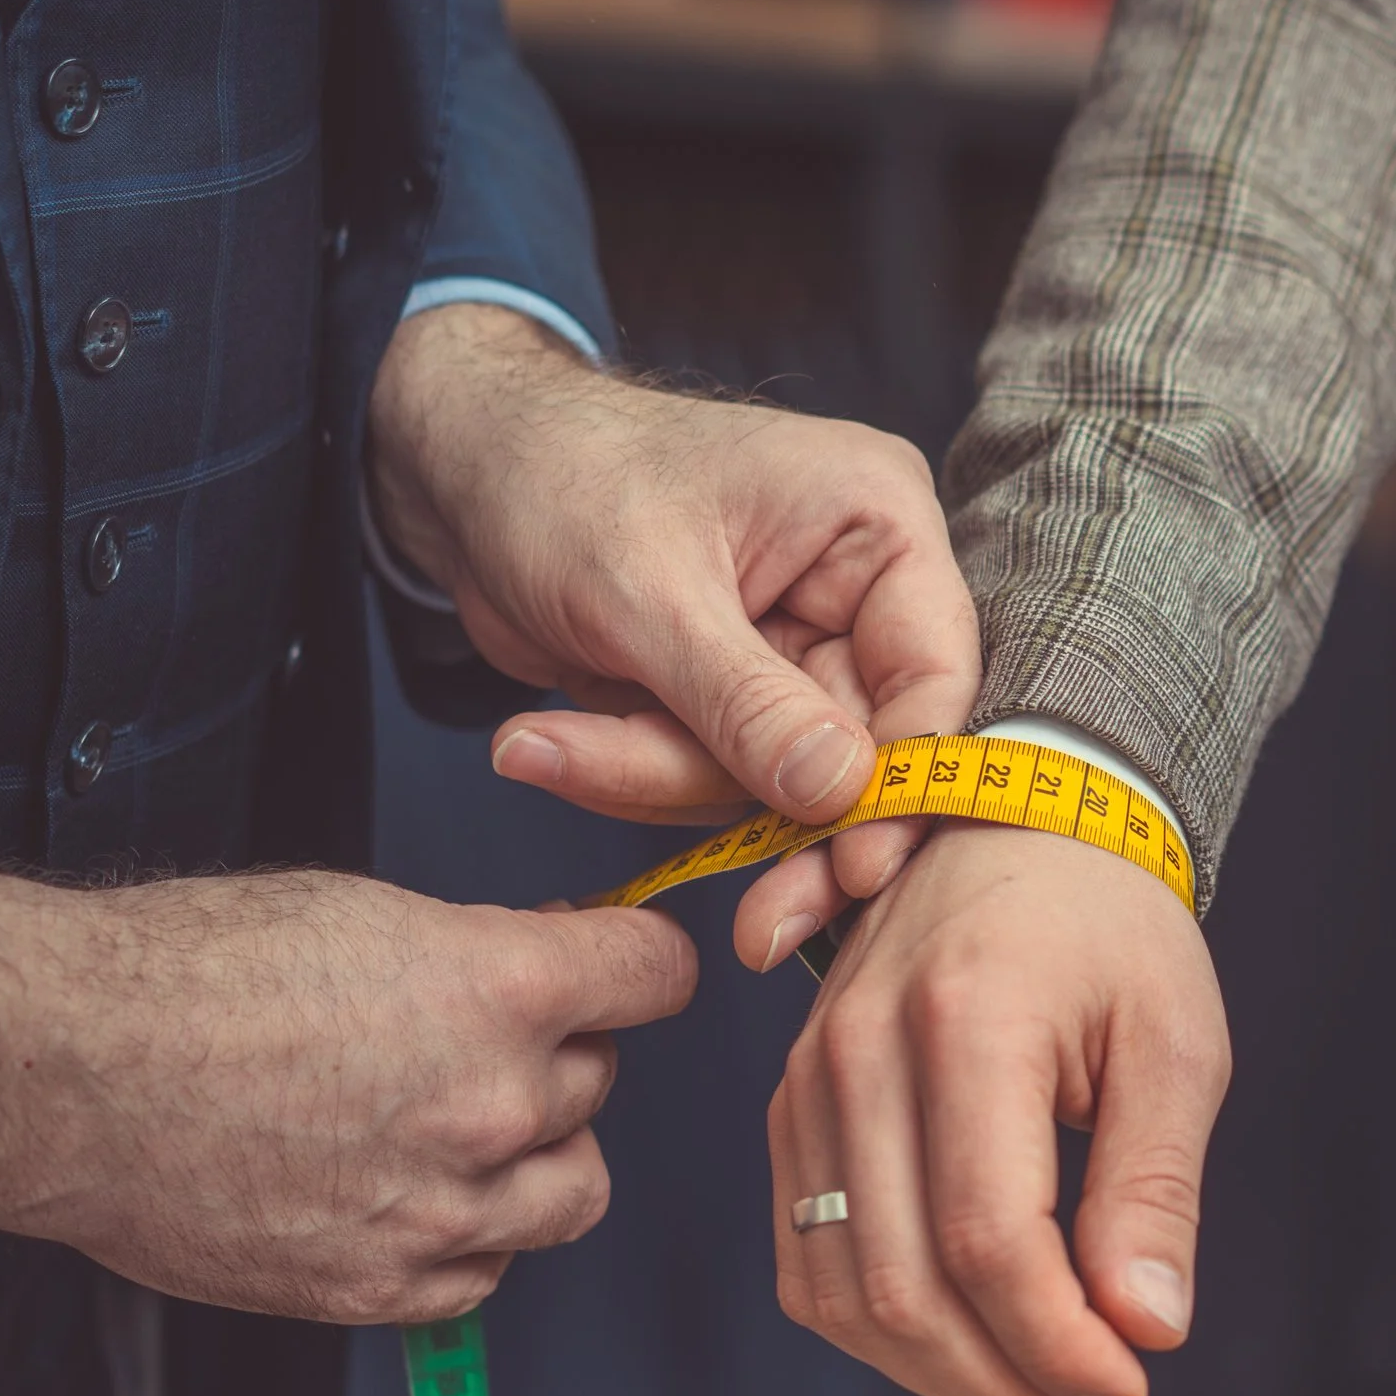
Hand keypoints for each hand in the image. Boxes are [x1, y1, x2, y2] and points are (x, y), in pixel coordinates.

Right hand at [0, 866, 695, 1323]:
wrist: (68, 1068)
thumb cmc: (190, 974)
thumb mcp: (373, 910)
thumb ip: (486, 948)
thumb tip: (552, 956)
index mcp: (500, 990)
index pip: (656, 974)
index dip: (641, 963)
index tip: (629, 968)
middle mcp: (491, 1105)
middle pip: (599, 1079)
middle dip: (555, 1051)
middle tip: (480, 1038)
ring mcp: (443, 1206)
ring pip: (573, 1186)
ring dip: (538, 1154)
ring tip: (461, 1123)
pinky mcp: (383, 1285)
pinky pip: (488, 1270)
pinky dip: (471, 1237)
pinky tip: (416, 1192)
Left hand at [366, 304, 979, 921]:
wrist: (462, 470)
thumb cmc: (558, 476)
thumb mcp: (647, 591)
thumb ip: (746, 701)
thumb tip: (842, 794)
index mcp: (876, 524)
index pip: (933, 670)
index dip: (908, 777)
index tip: (859, 865)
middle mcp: (856, 590)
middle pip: (861, 748)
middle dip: (760, 808)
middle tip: (752, 926)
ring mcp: (796, 650)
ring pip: (776, 778)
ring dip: (663, 781)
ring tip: (543, 747)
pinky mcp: (734, 696)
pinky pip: (712, 776)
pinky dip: (631, 773)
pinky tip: (544, 744)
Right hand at [764, 824, 1229, 1395]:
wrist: (1029, 816)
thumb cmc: (1117, 926)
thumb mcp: (1175, 1042)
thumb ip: (1155, 1190)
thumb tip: (1145, 1332)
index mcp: (967, 1017)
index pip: (988, 1240)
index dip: (1057, 1347)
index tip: (1132, 1387)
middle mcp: (860, 1048)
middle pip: (903, 1286)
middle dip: (1008, 1383)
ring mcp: (811, 1076)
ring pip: (841, 1292)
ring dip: (944, 1373)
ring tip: (1048, 1384)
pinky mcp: (795, 1105)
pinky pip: (808, 1259)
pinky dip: (884, 1328)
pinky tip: (975, 1337)